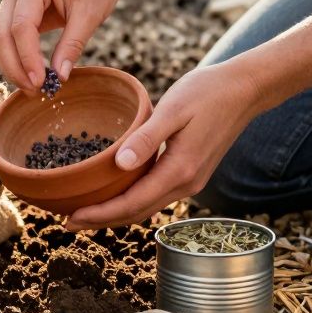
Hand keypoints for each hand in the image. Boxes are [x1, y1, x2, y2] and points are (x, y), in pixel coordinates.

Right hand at [0, 0, 127, 92]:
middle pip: (1, 35)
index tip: (41, 83)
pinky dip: (16, 58)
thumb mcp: (91, 14)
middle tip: (35, 92)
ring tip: (35, 87)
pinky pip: (7, 38)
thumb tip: (60, 78)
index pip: (21, 27)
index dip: (28, 58)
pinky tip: (33, 74)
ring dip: (12, 66)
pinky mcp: (15, 8)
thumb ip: (72, 45)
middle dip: (15, 67)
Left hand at [66, 61, 264, 230]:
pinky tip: (115, 193)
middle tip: (67, 222)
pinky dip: (132, 200)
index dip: (99, 215)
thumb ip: (147, 138)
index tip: (70, 219)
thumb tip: (119, 165)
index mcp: (179, 170)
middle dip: (102, 220)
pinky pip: (155, 195)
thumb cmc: (207, 92)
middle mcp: (186, 183)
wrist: (244, 90)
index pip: (132, 204)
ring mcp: (191, 181)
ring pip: (146, 207)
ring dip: (116, 213)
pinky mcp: (191, 173)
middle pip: (137, 213)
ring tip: (85, 212)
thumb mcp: (173, 109)